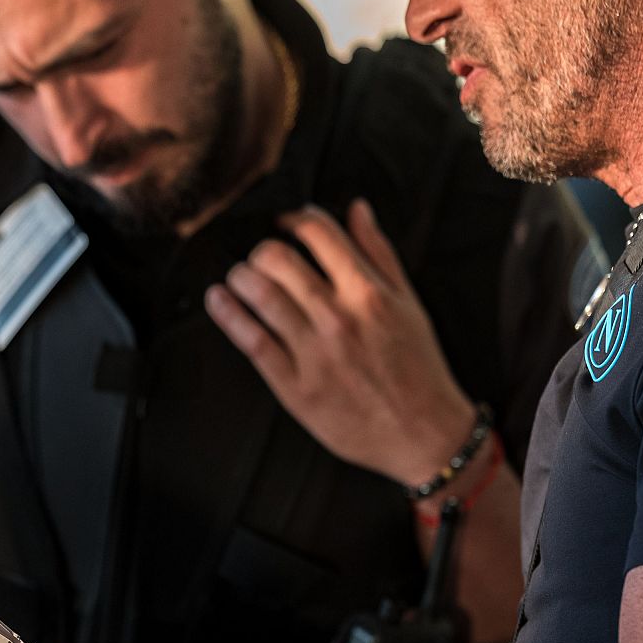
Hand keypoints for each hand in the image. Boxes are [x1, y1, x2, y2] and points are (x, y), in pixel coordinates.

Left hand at [205, 199, 474, 485]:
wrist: (423, 433)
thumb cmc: (418, 368)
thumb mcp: (408, 303)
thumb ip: (378, 253)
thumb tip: (356, 208)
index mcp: (368, 293)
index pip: (319, 233)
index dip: (294, 217)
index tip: (285, 221)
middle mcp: (338, 318)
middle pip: (278, 259)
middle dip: (261, 249)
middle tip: (260, 256)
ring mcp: (314, 353)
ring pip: (261, 295)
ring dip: (240, 276)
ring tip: (239, 276)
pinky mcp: (295, 386)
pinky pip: (252, 342)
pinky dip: (228, 314)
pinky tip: (219, 299)